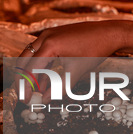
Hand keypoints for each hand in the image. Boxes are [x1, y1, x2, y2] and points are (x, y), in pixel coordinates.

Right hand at [17, 20, 132, 101]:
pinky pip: (41, 53)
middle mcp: (45, 37)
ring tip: (37, 92)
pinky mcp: (54, 36)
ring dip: (32, 74)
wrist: (110, 33)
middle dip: (23, 79)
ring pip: (31, 57)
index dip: (26, 87)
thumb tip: (45, 100)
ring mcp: (49, 35)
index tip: (25, 99)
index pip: (29, 69)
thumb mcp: (76, 72)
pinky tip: (45, 82)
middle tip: (24, 95)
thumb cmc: (95, 50)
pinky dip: (41, 67)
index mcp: (49, 45)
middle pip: (24, 61)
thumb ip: (59, 87)